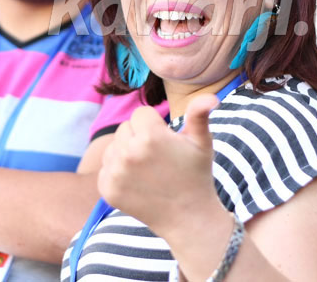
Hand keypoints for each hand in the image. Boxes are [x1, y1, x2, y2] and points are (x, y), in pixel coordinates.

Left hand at [97, 94, 223, 237]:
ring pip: (114, 147)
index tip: (166, 142)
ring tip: (148, 170)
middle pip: (125, 128)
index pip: (141, 113)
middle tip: (158, 157)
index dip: (155, 126)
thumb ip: (199, 114)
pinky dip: (117, 173)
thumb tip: (211, 96)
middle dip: (139, 137)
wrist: (188, 218)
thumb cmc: (196, 175)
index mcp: (150, 136)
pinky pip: (106, 167)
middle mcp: (128, 153)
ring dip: (126, 153)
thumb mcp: (202, 142)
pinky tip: (137, 183)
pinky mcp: (106, 189)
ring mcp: (115, 173)